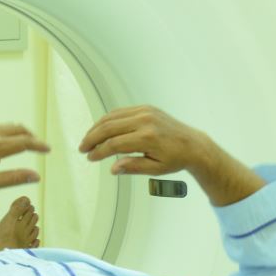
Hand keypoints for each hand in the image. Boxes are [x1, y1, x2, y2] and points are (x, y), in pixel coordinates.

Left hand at [0, 124, 47, 208]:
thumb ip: (15, 178)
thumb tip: (36, 176)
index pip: (24, 142)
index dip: (39, 145)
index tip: (49, 149)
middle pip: (18, 129)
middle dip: (31, 136)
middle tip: (39, 146)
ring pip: (5, 126)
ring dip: (18, 132)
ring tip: (24, 142)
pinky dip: (5, 131)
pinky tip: (4, 141)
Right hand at [79, 105, 209, 177]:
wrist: (193, 145)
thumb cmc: (175, 160)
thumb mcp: (155, 168)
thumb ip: (133, 167)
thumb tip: (112, 168)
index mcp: (147, 138)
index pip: (114, 144)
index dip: (99, 152)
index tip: (90, 158)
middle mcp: (144, 121)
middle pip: (109, 127)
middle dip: (92, 138)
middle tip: (82, 148)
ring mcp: (145, 111)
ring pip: (112, 117)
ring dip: (96, 128)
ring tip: (88, 139)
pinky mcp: (146, 107)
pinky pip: (120, 112)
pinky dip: (107, 120)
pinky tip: (100, 129)